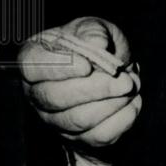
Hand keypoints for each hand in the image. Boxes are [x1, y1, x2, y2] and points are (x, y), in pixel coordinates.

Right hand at [19, 16, 141, 149]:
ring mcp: (54, 119)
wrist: (109, 72)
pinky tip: (132, 103)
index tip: (87, 66)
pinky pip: (97, 137)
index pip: (32, 67)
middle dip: (96, 89)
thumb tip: (97, 43)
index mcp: (33, 59)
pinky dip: (122, 120)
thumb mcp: (93, 27)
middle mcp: (37, 93)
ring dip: (113, 103)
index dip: (60, 68)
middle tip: (126, 80)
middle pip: (56, 98)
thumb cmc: (94, 45)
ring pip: (79, 120)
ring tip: (132, 86)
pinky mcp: (77, 137)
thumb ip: (93, 31)